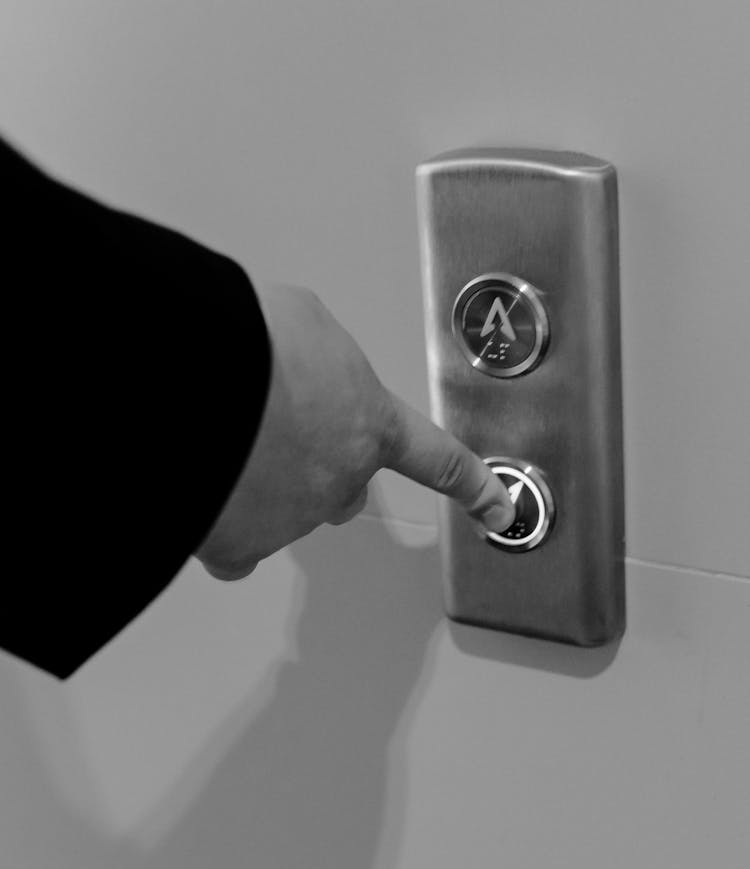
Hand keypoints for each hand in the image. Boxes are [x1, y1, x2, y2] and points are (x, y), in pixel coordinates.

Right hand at [194, 281, 515, 579]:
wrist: (194, 384)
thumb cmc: (254, 345)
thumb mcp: (306, 321)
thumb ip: (319, 355)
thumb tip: (293, 366)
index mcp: (371, 423)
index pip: (438, 459)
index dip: (471, 485)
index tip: (497, 510)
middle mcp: (339, 478)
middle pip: (347, 488)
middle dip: (324, 467)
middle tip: (282, 434)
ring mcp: (292, 517)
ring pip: (286, 509)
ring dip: (262, 479)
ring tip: (221, 439)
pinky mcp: (240, 543)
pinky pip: (238, 547)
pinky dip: (226, 527)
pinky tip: (208, 499)